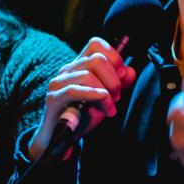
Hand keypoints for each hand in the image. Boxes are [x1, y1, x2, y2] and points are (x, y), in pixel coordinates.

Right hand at [28, 37, 136, 161]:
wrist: (60, 140)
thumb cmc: (82, 116)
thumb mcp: (106, 98)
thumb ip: (119, 84)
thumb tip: (129, 71)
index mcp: (80, 65)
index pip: (96, 44)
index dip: (114, 58)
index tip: (121, 77)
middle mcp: (68, 69)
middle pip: (97, 59)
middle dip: (113, 79)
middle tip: (116, 97)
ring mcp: (58, 82)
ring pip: (88, 74)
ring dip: (106, 92)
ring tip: (109, 108)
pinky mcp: (53, 98)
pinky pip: (74, 90)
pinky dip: (93, 95)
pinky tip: (104, 104)